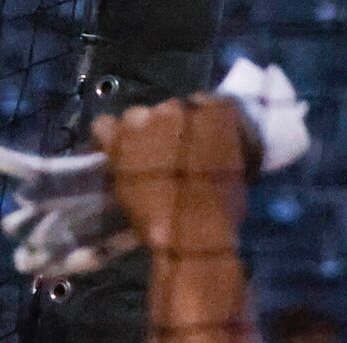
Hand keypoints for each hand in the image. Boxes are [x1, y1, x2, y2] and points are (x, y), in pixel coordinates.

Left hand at [92, 96, 252, 252]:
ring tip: (146, 163)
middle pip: (172, 112)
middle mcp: (177, 106)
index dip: (205, 128)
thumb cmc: (223, 209)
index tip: (204, 145)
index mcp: (216, 112)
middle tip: (175, 160)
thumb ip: (230, 151)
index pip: (210, 106)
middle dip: (174, 132)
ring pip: (138, 117)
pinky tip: (118, 157)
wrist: (190, 232)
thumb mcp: (240, 174)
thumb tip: (225, 149)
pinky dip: (110, 139)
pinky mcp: (116, 138)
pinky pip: (105, 126)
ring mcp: (142, 119)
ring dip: (142, 135)